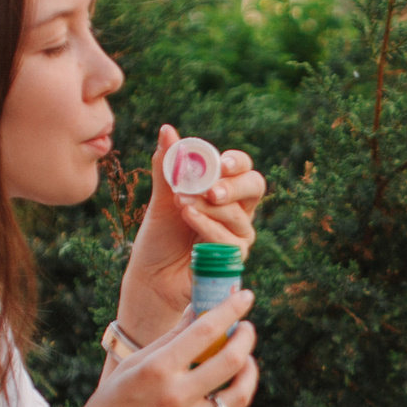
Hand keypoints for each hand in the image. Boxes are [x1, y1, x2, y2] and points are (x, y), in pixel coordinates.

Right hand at [56, 289, 259, 406]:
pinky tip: (231, 389)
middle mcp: (175, 398)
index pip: (205, 331)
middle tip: (246, 330)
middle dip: (246, 337)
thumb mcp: (132, 365)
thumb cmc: (111, 405)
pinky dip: (236, 399)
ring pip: (239, 394)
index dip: (231, 309)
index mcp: (156, 370)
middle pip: (231, 360)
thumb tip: (198, 311)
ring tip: (245, 361)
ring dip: (249, 371)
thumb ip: (169, 339)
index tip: (245, 296)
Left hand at [120, 124, 265, 343]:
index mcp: (223, 190)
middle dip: (235, 185)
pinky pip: (228, 239)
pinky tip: (188, 218)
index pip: (242, 168)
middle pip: (255, 187)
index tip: (221, 163)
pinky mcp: (234, 259)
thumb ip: (167, 166)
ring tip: (181, 203)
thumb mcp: (161, 198)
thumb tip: (167, 129)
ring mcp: (238, 235)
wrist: (151, 277)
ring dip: (209, 207)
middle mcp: (236, 211)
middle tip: (212, 188)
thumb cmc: (159, 238)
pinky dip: (207, 227)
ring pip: (237, 214)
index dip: (236, 162)